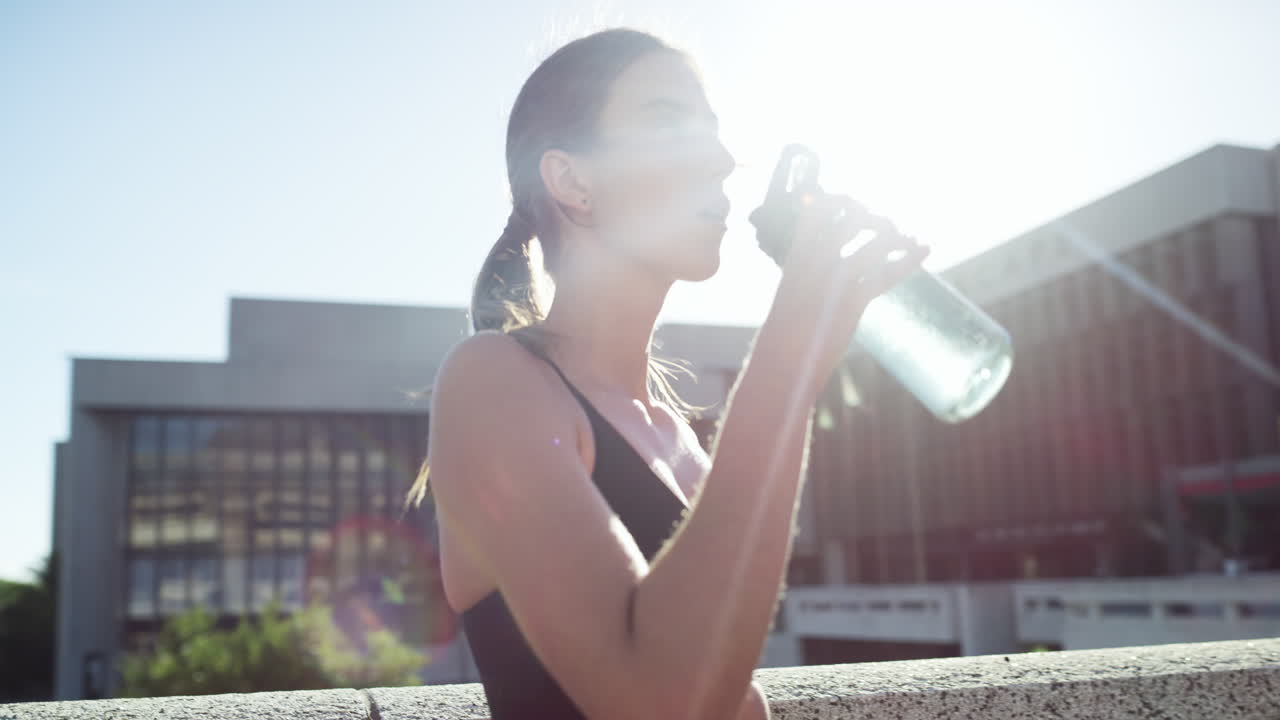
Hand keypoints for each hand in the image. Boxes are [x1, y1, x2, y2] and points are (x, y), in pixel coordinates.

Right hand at [765, 191, 929, 385]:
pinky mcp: (853, 301)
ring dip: (898, 237)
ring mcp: (835, 279)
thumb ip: (806, 268)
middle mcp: (816, 260)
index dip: (840, 200)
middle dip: (875, 217)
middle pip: (852, 216)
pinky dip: (910, 260)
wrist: (781, 361)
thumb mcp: (790, 290)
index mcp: (798, 255)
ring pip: (876, 240)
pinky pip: (888, 273)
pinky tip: (924, 251)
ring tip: (908, 241)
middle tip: (886, 228)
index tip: (855, 206)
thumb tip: (822, 254)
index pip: (818, 208)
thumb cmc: (784, 330)